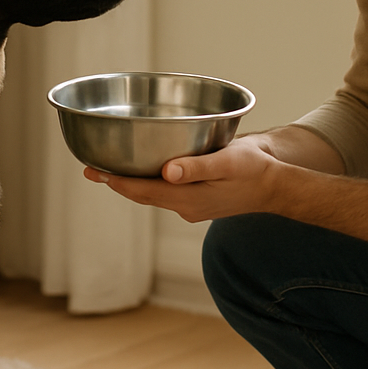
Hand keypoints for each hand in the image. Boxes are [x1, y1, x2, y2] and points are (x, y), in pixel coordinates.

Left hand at [84, 134, 281, 221]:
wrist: (277, 186)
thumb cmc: (254, 169)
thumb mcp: (227, 162)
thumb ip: (197, 167)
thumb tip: (168, 172)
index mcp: (189, 198)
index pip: (143, 191)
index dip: (117, 181)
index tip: (95, 171)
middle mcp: (186, 206)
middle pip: (142, 195)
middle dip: (116, 182)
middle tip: (90, 170)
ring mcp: (191, 206)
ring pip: (152, 194)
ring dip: (131, 182)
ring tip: (108, 170)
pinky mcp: (197, 200)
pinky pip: (165, 192)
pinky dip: (149, 182)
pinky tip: (143, 170)